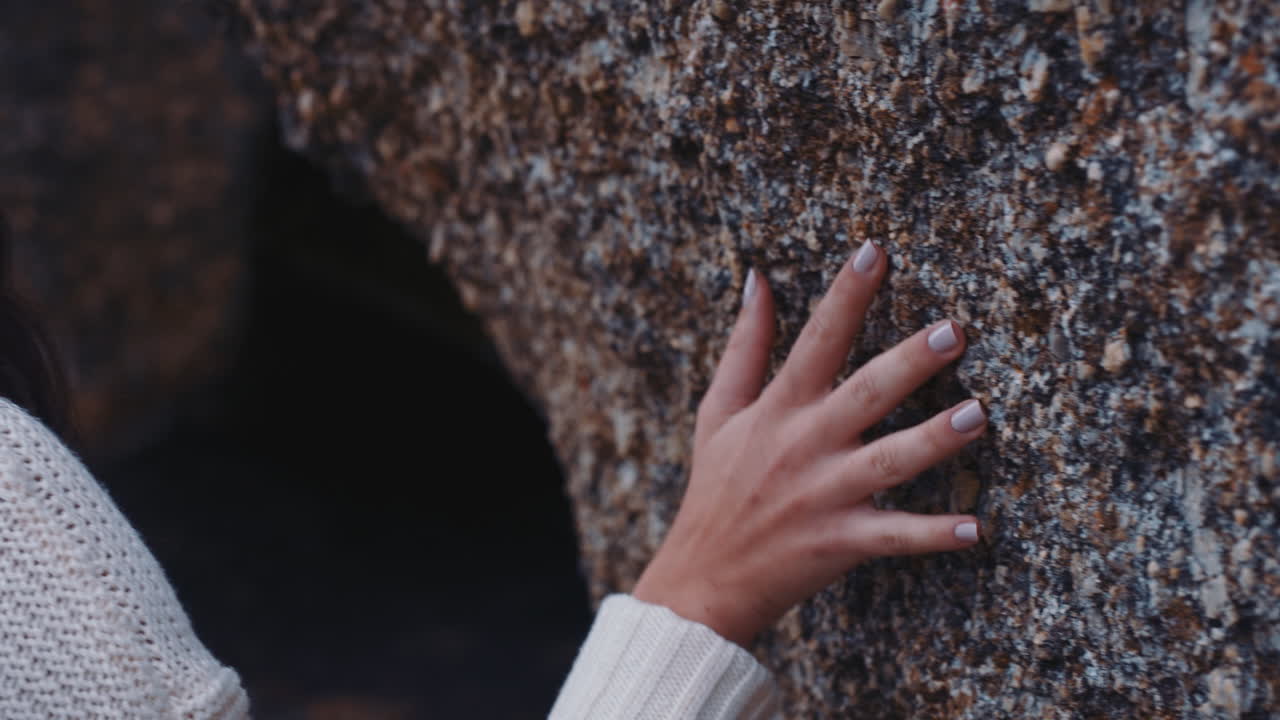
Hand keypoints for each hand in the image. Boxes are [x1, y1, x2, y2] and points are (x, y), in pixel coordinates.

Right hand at [632, 241, 986, 646]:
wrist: (701, 579)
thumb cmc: (716, 489)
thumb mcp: (719, 410)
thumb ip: (745, 345)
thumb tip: (756, 278)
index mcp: (778, 409)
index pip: (815, 340)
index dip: (846, 295)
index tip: (876, 251)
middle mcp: (805, 445)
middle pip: (865, 394)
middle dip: (910, 361)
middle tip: (954, 330)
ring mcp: (824, 495)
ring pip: (887, 462)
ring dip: (933, 439)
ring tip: (978, 415)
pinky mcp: (839, 542)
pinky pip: (893, 537)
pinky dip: (932, 534)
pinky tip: (974, 528)